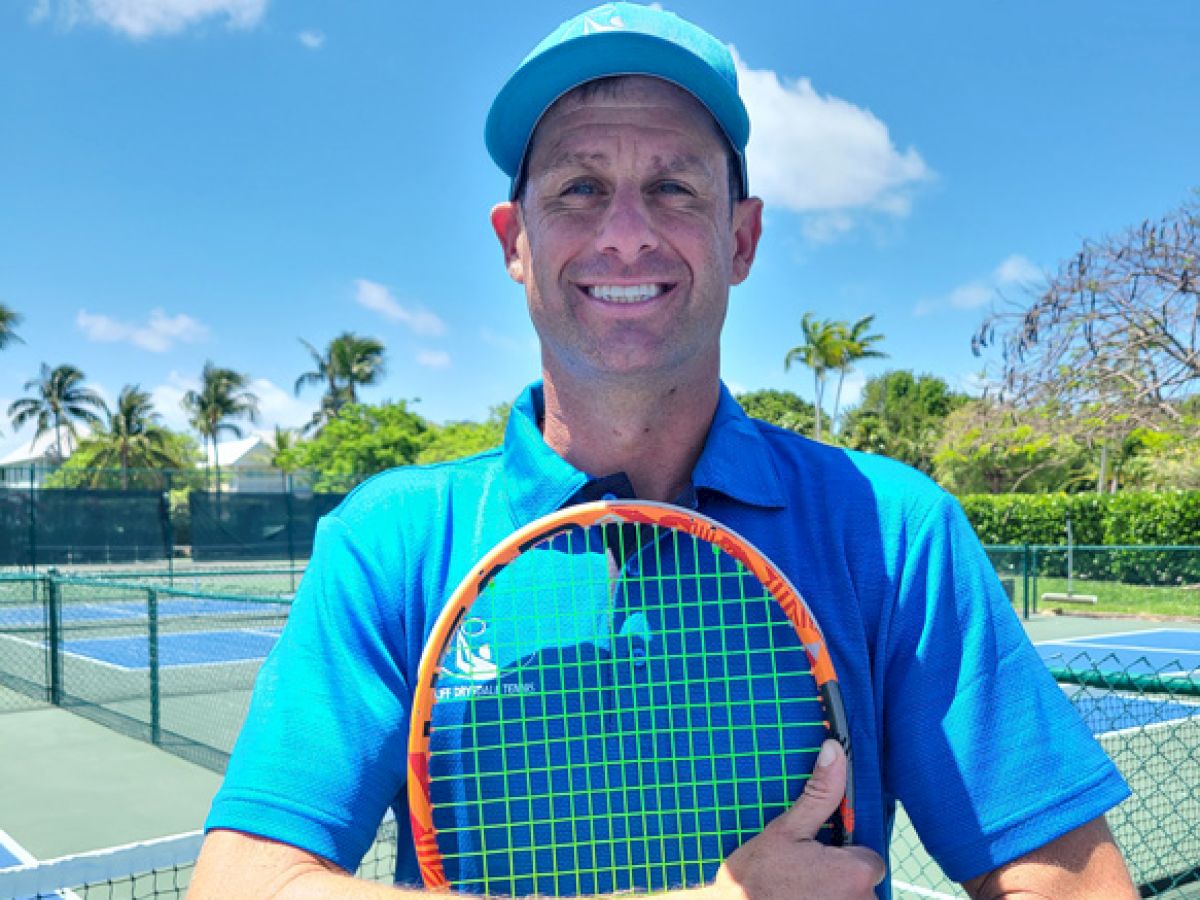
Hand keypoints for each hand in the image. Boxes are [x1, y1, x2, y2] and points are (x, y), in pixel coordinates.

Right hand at [709, 740, 885, 899]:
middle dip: (839, 877)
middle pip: (862, 882)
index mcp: (857, 872)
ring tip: (799, 892)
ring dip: (832, 894)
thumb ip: (820, 793)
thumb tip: (834, 750)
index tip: (817, 856)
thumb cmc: (756, 877)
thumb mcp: (787, 829)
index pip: (870, 858)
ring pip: (852, 899)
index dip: (844, 854)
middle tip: (803, 875)